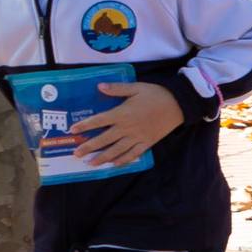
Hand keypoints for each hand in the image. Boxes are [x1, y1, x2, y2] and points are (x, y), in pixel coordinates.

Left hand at [66, 82, 181, 168]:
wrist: (179, 104)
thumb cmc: (156, 94)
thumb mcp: (136, 87)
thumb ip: (117, 88)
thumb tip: (99, 87)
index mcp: (122, 113)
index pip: (99, 121)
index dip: (85, 126)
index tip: (73, 130)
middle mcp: (127, 128)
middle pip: (104, 139)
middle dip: (89, 147)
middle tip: (76, 153)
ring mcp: (137, 137)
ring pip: (116, 150)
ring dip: (102, 158)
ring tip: (90, 164)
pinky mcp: (147, 143)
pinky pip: (133, 154)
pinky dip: (122, 160)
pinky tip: (114, 165)